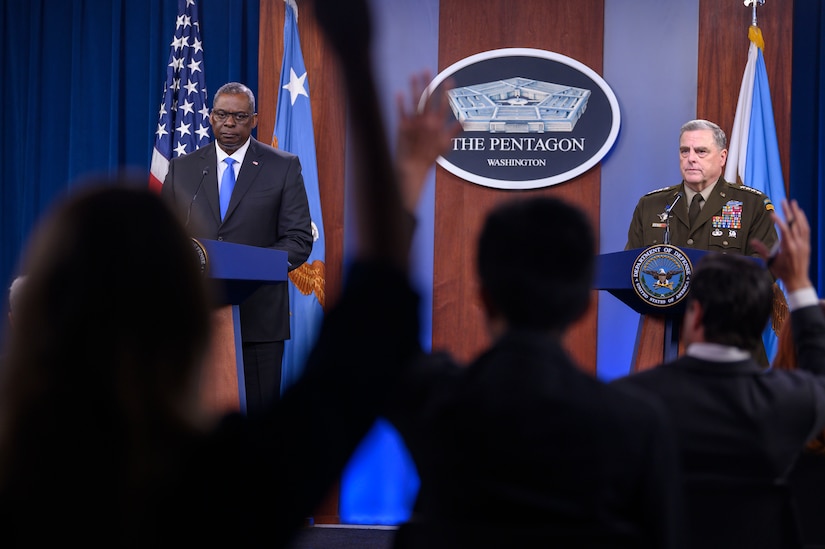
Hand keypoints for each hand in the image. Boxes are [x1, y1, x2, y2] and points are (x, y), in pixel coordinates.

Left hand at [395, 72, 461, 211]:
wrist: (412, 167)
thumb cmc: (429, 157)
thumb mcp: (445, 145)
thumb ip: (454, 131)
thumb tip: (465, 121)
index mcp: (438, 126)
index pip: (444, 105)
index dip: (446, 92)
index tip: (448, 80)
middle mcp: (427, 122)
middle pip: (428, 99)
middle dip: (428, 83)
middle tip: (427, 70)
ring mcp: (415, 124)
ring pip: (415, 101)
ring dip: (414, 87)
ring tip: (413, 75)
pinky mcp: (403, 127)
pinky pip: (402, 111)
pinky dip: (400, 102)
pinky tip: (399, 92)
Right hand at [751, 199, 811, 291]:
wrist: (798, 280)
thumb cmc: (783, 272)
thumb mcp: (770, 262)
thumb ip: (762, 250)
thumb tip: (752, 241)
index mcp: (788, 248)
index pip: (784, 230)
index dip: (779, 221)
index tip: (772, 214)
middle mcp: (798, 244)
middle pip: (794, 224)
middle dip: (789, 211)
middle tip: (784, 201)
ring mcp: (804, 244)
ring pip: (802, 225)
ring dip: (798, 213)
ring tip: (793, 204)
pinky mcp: (807, 245)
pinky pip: (806, 230)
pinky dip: (803, 221)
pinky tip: (800, 215)